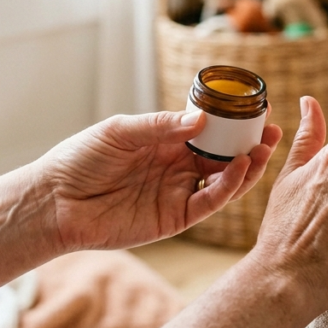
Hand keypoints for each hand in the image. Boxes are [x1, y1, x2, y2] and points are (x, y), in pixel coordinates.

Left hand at [40, 110, 282, 251]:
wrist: (54, 201)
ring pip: (225, 181)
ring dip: (248, 166)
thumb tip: (201, 120)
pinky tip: (238, 168)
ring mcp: (179, 193)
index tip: (259, 109)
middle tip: (273, 131)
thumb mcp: (120, 131)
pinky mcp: (175, 218)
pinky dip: (228, 187)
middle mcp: (179, 168)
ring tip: (264, 149)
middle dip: (252, 144)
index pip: (212, 132)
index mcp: (168, 143)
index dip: (236, 123)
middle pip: (226, 157)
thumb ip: (160, 126)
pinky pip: (209, 203)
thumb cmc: (80, 159)